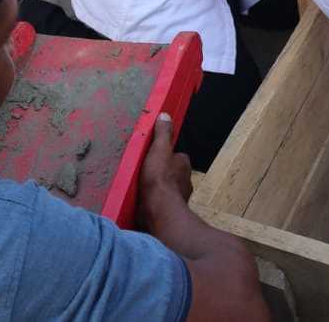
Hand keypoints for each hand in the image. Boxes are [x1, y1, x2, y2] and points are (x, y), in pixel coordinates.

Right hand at [137, 113, 191, 231]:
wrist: (158, 212)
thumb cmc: (159, 179)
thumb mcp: (159, 150)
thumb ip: (162, 134)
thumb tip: (165, 115)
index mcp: (184, 165)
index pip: (177, 156)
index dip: (166, 155)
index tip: (155, 156)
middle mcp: (185, 181)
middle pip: (173, 173)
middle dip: (163, 173)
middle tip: (147, 173)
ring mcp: (179, 198)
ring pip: (168, 189)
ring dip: (159, 189)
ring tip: (143, 188)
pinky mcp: (169, 211)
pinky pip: (162, 203)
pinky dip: (155, 202)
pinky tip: (144, 202)